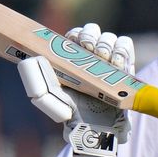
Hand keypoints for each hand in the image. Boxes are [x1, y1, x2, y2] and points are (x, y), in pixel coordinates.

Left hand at [17, 24, 133, 156]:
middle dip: (91, 37)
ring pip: (109, 36)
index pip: (73, 34)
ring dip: (106, 45)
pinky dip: (122, 49)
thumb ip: (40, 86)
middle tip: (91, 51)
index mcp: (72, 58)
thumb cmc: (74, 113)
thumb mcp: (53, 101)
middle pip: (92, 30)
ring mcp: (109, 58)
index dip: (75, 35)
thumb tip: (32, 61)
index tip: (75, 44)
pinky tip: (118, 64)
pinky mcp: (126, 63)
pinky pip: (125, 44)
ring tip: (105, 61)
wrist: (99, 127)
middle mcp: (90, 54)